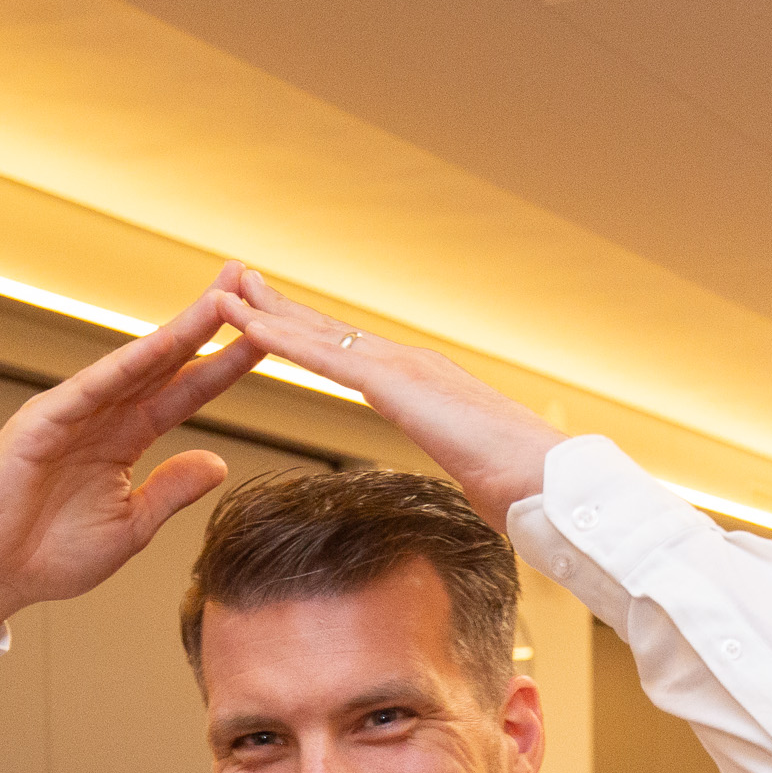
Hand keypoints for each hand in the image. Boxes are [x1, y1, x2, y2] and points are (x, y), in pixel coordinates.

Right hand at [0, 267, 266, 632]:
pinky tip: (164, 344)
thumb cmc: (47, 555)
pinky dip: (127, 364)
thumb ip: (171, 491)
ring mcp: (70, 414)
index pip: (185, 391)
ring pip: (135, 363)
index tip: (267, 334)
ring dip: (179, 330)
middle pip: (165, 360)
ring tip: (222, 299)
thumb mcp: (131, 526)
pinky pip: (91, 388)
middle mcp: (101, 415)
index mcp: (123, 438)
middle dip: (208, 321)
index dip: (225, 362)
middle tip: (250, 280)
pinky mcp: (40, 424)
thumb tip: (218, 462)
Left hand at [228, 271, 565, 526]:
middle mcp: (410, 364)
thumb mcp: (479, 475)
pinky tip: (247, 326)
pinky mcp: (395, 384)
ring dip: (266, 311)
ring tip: (224, 290)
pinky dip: (280, 338)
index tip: (280, 320)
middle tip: (239, 283)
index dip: (313, 336)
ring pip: (319, 336)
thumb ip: (469, 470)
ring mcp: (403, 368)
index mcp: (425, 386)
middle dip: (282, 308)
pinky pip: (324, 358)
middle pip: (331, 333)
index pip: (356, 356)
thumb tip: (480, 490)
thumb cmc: (523, 488)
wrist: (547, 481)